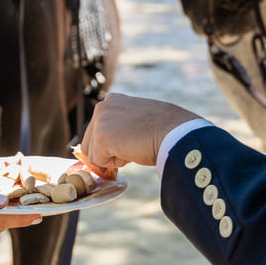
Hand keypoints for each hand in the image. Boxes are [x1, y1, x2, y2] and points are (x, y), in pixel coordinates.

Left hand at [80, 92, 200, 168]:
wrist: (175, 132)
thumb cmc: (163, 128)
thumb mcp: (136, 119)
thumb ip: (119, 125)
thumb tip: (108, 146)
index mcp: (111, 101)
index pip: (97, 131)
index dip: (112, 144)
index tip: (131, 140)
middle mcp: (102, 107)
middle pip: (90, 144)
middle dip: (108, 152)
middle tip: (133, 145)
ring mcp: (100, 121)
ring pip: (93, 155)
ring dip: (113, 157)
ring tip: (134, 146)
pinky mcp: (102, 137)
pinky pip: (100, 162)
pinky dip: (116, 163)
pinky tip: (132, 151)